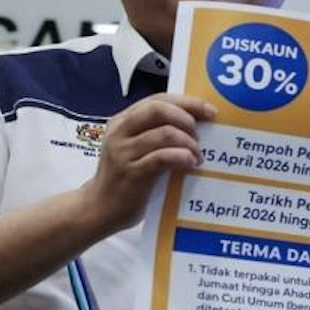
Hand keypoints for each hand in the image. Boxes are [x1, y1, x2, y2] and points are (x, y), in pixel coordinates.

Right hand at [82, 94, 217, 231]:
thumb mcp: (135, 149)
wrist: (99, 209)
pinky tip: (190, 163)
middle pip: (158, 109)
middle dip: (187, 117)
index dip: (187, 102)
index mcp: (122, 121)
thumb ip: (155, 133)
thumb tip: (196, 124)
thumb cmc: (125, 178)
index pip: (158, 99)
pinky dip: (182, 157)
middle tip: (201, 134)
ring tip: (197, 155)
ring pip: (164, 133)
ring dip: (188, 142)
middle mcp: (120, 132)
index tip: (210, 111)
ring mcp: (124, 152)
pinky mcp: (132, 173)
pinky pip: (162, 157)